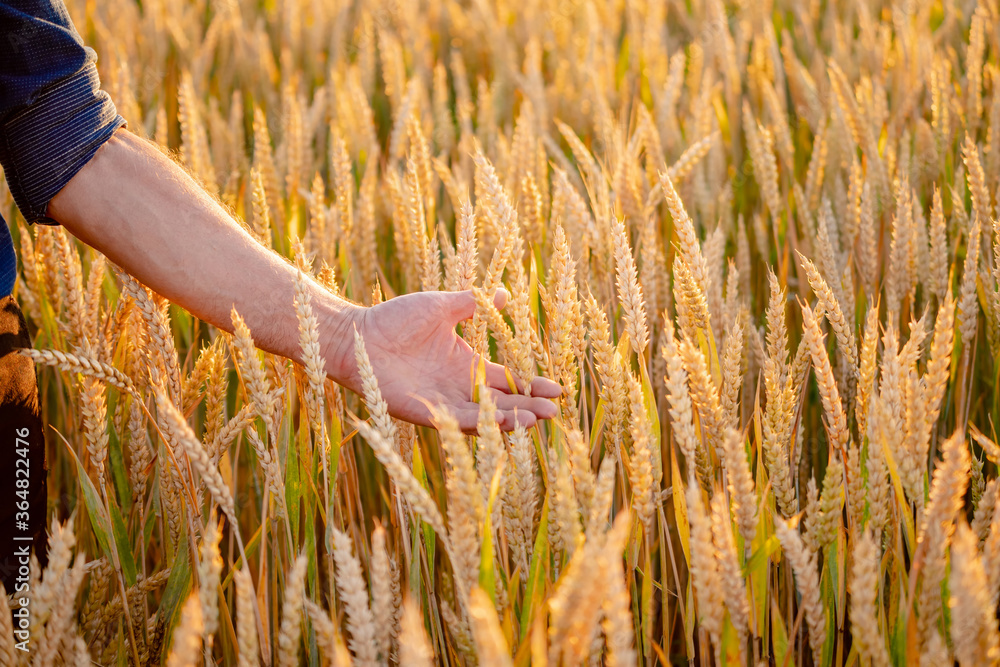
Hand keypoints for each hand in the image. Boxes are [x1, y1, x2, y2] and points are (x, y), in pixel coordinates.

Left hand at [343, 289, 560, 431]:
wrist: (357, 335)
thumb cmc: (394, 319)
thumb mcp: (441, 307)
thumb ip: (472, 304)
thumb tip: (504, 294)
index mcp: (465, 364)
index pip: (507, 380)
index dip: (531, 385)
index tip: (558, 389)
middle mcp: (457, 387)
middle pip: (502, 403)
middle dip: (529, 408)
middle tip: (554, 412)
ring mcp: (441, 402)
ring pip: (483, 417)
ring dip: (509, 420)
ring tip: (534, 419)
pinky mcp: (423, 412)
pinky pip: (455, 421)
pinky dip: (478, 422)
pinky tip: (499, 420)